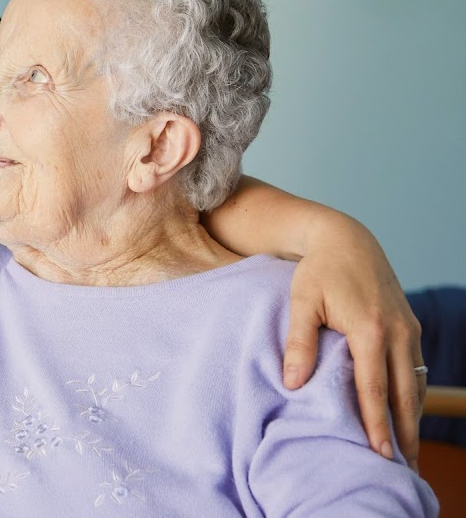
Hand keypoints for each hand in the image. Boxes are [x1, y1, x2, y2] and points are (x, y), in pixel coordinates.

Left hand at [282, 215, 423, 469]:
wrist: (346, 239)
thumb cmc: (317, 271)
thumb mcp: (302, 301)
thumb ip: (299, 342)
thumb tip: (293, 384)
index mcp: (368, 328)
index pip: (374, 388)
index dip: (377, 424)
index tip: (379, 454)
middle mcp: (396, 332)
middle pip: (404, 394)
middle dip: (405, 433)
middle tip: (401, 469)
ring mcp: (408, 329)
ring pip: (416, 383)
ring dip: (413, 417)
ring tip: (406, 451)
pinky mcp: (410, 326)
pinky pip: (416, 369)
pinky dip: (413, 394)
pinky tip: (407, 414)